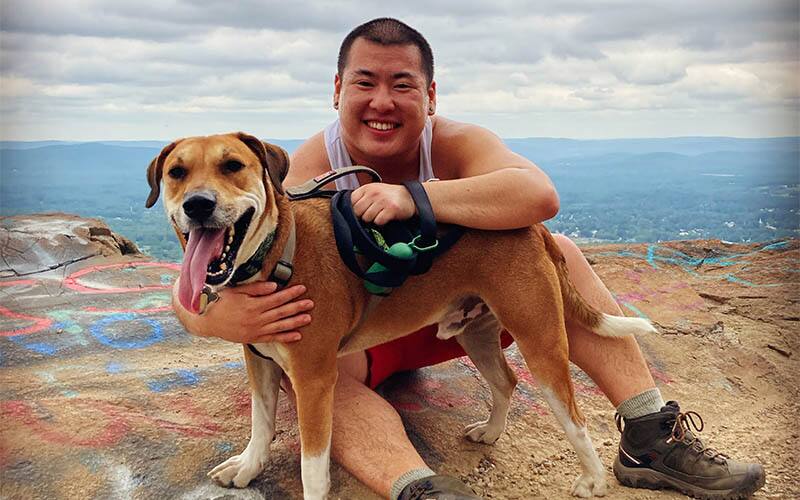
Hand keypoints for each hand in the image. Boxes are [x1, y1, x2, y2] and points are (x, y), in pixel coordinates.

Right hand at [173, 279, 313, 343]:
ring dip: (295, 322)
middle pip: (281, 312)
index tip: (302, 288)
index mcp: (252, 305)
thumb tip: (275, 286)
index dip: (290, 293)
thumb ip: (256, 289)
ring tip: (308, 318)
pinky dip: (285, 337)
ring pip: (280, 326)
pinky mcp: (253, 338)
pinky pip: (272, 338)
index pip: (276, 298)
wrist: (206, 320)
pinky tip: (297, 335)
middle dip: (297, 307)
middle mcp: (256, 319)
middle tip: (311, 303)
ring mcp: (255, 330)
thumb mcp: (236, 291)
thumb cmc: (220, 301)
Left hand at [351, 183, 415, 224]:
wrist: (409, 197)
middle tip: (372, 213)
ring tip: (380, 214)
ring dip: (373, 220)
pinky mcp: (391, 209)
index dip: (354, 209)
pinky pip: (378, 221)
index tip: (361, 211)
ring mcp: (382, 200)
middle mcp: (373, 192)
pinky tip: (386, 217)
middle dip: (363, 216)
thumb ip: (361, 198)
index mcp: (366, 188)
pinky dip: (381, 222)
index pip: (351, 202)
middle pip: (357, 212)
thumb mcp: (373, 191)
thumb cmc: (388, 196)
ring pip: (367, 218)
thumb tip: (347, 211)